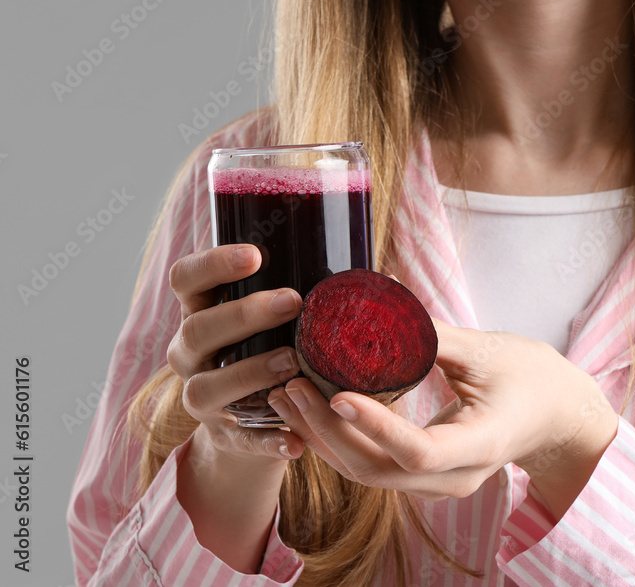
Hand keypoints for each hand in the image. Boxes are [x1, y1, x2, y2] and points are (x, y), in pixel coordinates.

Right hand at [166, 244, 305, 471]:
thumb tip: (386, 275)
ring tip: (292, 363)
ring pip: (205, 387)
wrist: (252, 422)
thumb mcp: (276, 320)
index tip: (256, 255)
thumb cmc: (273, 349)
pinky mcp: (224, 437)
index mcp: (200, 313)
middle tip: (292, 301)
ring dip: (248, 373)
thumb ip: (307, 296)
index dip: (212, 264)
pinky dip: (267, 442)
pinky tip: (295, 440)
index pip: (186, 280)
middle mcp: (189, 354)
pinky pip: (240, 442)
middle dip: (243, 314)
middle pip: (197, 329)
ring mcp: (201, 398)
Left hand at [268, 319, 618, 515]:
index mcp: (481, 445)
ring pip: (369, 474)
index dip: (374, 425)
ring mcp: (439, 484)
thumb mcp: (488, 349)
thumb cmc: (532, 378)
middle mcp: (455, 477)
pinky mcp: (425, 477)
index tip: (336, 391)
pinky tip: (313, 410)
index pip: (417, 450)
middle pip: (378, 469)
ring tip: (287, 396)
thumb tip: (382, 289)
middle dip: (328, 430)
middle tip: (292, 385)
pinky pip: (374, 467)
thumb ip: (432, 328)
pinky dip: (340, 441)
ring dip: (324, 438)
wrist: (558, 417)